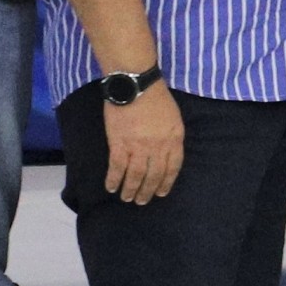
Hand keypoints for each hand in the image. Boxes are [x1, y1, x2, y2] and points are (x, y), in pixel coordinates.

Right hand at [102, 87, 186, 202]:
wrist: (134, 84)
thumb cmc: (156, 97)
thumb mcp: (174, 117)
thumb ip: (172, 136)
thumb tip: (167, 153)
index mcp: (174, 139)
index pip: (173, 167)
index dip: (166, 182)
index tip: (161, 192)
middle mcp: (158, 147)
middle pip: (154, 175)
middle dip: (148, 191)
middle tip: (142, 201)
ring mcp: (138, 147)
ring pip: (135, 176)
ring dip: (131, 190)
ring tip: (127, 198)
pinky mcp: (119, 144)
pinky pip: (116, 168)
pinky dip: (113, 179)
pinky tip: (111, 187)